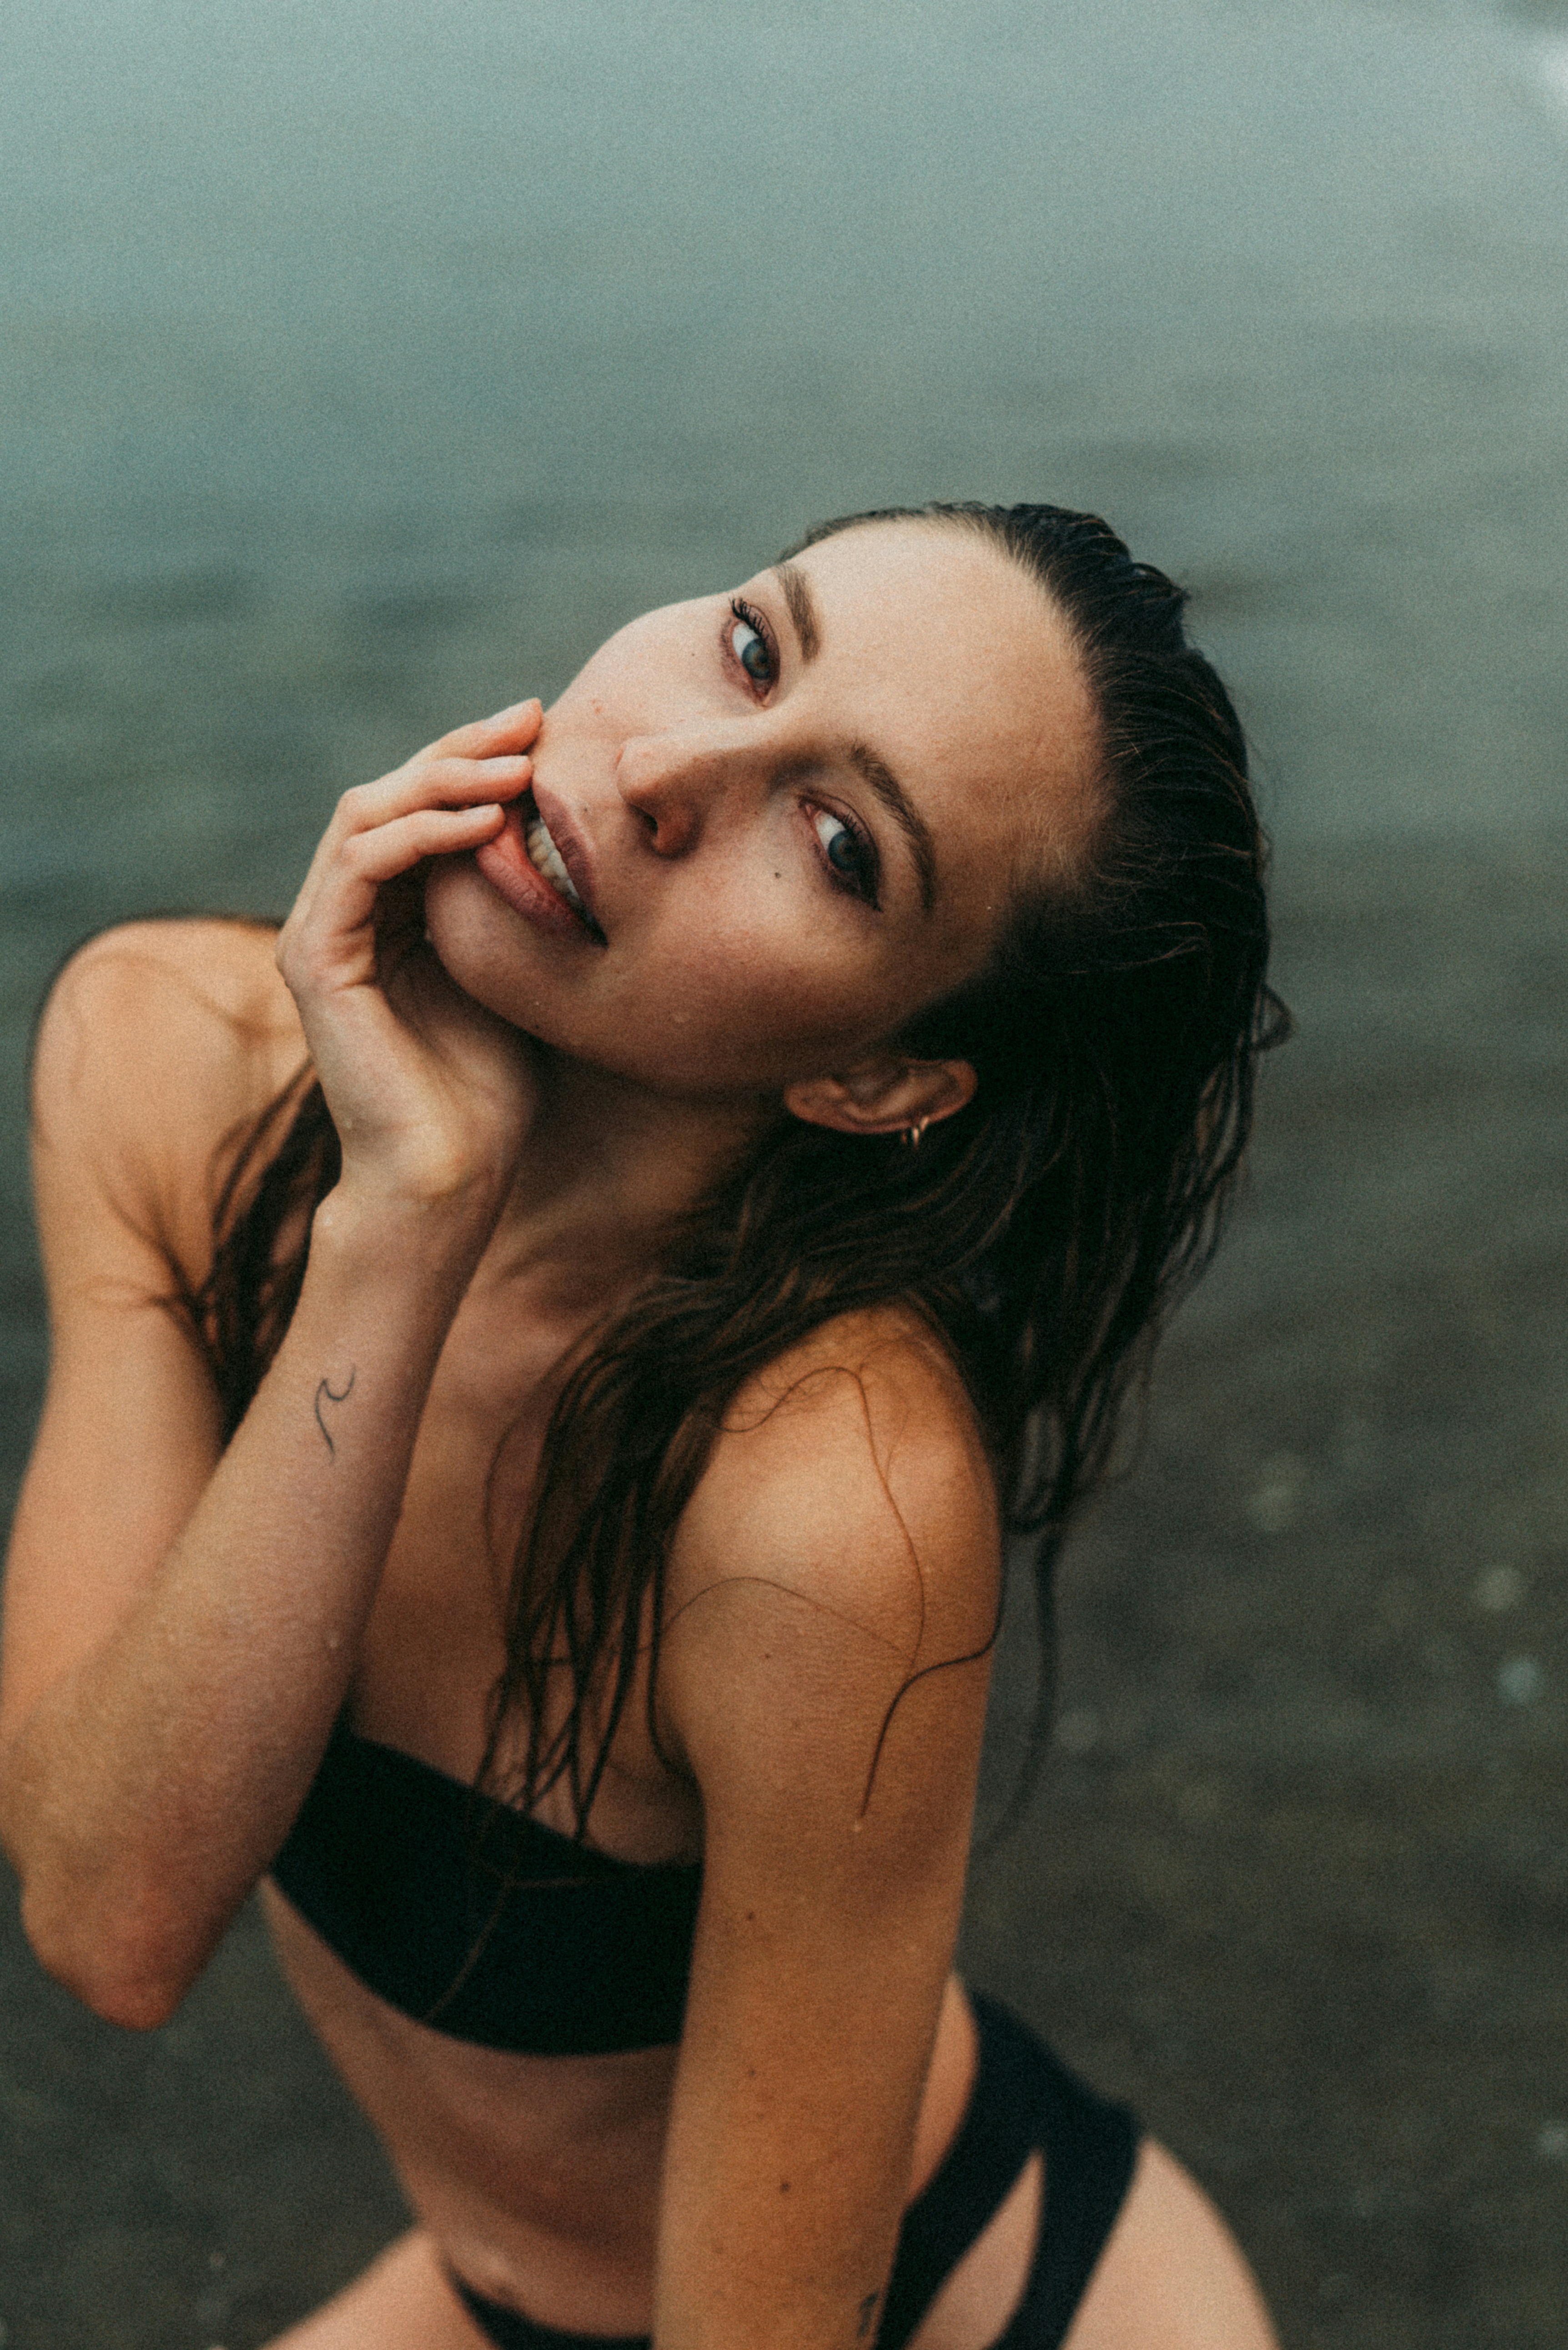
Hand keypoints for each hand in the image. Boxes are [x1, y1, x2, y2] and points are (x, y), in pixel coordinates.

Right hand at [277, 702, 543, 1223]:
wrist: (453, 1174)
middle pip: (392, 792)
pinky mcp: (315, 958)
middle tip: (533, 717)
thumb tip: (574, 829)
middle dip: (464, 748)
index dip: (481, 759)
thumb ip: (521, 902)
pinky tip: (484, 823)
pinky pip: (359, 864)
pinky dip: (420, 833)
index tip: (550, 726)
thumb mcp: (522, 971)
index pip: (426, 805)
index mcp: (392, 911)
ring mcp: (323, 932)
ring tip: (518, 766)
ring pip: (367, 813)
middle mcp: (348, 912)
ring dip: (444, 779)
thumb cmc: (495, 1089)